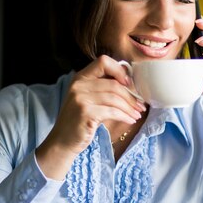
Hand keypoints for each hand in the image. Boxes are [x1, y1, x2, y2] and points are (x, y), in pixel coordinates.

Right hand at [36, 55, 145, 178]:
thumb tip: (132, 84)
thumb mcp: (88, 99)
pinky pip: (112, 111)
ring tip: (137, 114)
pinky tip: (130, 120)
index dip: (120, 70)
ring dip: (130, 107)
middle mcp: (79, 85)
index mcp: (80, 78)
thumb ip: (103, 89)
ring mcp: (80, 98)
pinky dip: (125, 116)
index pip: (103, 61)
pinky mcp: (85, 113)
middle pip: (114, 84)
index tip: (130, 84)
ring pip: (115, 98)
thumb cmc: (80, 121)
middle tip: (140, 105)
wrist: (62, 141)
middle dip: (131, 96)